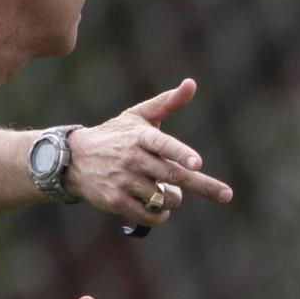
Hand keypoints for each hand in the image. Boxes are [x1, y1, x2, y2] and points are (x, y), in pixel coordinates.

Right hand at [64, 78, 233, 225]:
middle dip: (203, 186)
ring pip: (164, 197)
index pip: (163, 144)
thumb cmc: (115, 136)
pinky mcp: (115, 201)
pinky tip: (158, 207)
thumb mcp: (138, 115)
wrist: (74, 159)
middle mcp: (132, 158)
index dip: (180, 153)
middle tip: (225, 194)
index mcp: (140, 136)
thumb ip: (168, 102)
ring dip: (173, 198)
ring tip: (165, 190)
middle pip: (172, 175)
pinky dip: (160, 215)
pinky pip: (149, 215)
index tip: (197, 163)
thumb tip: (192, 83)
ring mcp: (123, 181)